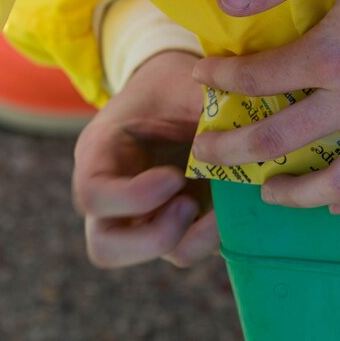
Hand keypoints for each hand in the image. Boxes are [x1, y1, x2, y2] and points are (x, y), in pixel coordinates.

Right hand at [73, 50, 216, 267]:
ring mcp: (142, 219)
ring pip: (148, 257)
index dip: (133, 197)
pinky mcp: (175, 228)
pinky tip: (231, 205)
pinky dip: (212, 235)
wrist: (175, 95)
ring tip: (218, 204)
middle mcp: (112, 198)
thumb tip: (245, 126)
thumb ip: (204, 104)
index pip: (94, 195)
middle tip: (189, 204)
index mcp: (99, 156)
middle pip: (106, 247)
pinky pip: (187, 249)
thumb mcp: (180, 83)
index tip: (175, 177)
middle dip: (152, 238)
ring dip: (189, 238)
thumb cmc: (172, 86)